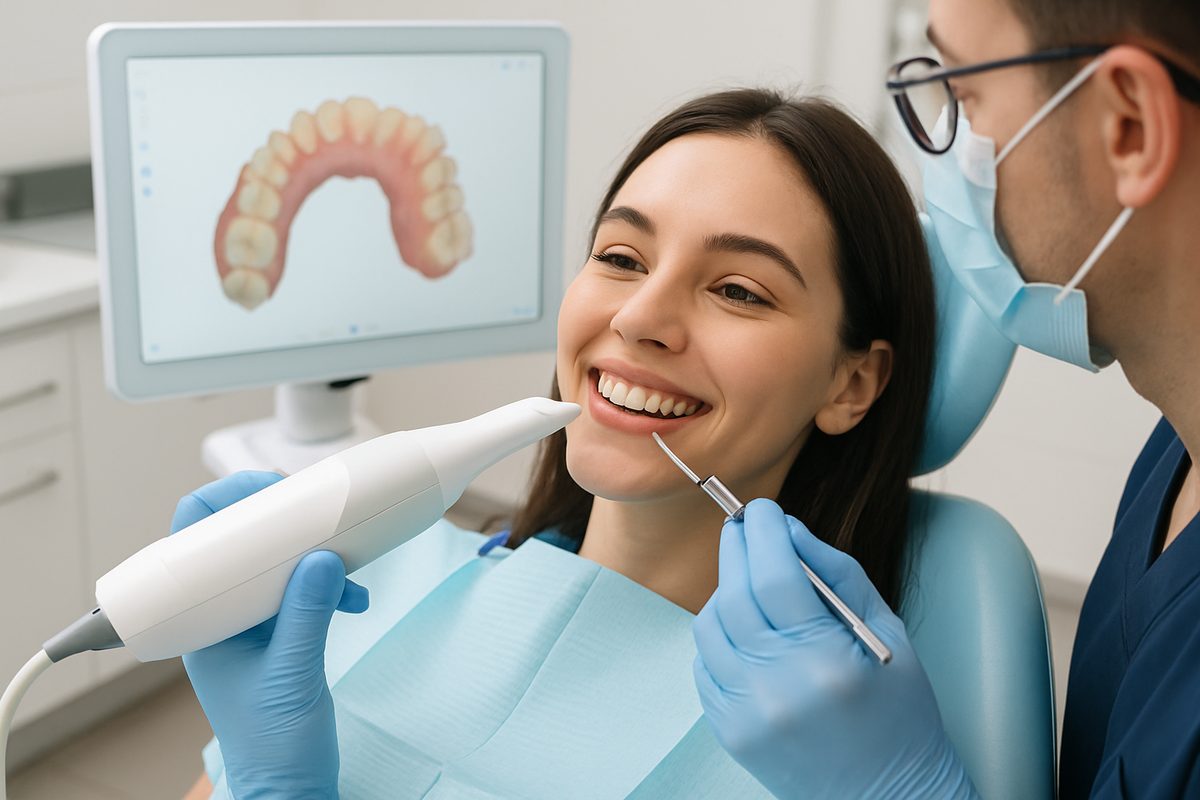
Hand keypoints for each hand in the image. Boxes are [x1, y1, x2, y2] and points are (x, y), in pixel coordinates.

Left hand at [173, 471, 368, 799]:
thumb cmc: (273, 743)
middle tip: (312, 511)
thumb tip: (322, 557)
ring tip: (346, 566)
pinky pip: (302, 584)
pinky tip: (355, 596)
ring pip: (275, 559)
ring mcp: (251, 621)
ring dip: (312, 553)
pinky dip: (330, 581)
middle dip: (279, 519)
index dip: (225, 504)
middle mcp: (221, 614)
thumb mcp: (292, 675)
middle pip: (235, 539)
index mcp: (201, 621)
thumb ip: (307, 614)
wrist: (289, 783)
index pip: (191, 539)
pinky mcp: (281, 630)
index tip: (269, 493)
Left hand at [693, 499, 975, 798]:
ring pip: (709, 625)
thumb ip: (837, 574)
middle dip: (737, 548)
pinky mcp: (727, 732)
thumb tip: (787, 529)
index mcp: (829, 662)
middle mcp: (779, 690)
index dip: (763, 531)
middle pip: (735, 594)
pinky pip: (703, 662)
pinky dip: (719, 634)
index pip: (776, 574)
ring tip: (751, 582)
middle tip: (745, 526)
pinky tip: (747, 630)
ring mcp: (747, 715)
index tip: (762, 508)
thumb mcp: (889, 634)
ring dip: (725, 591)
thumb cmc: (899, 714)